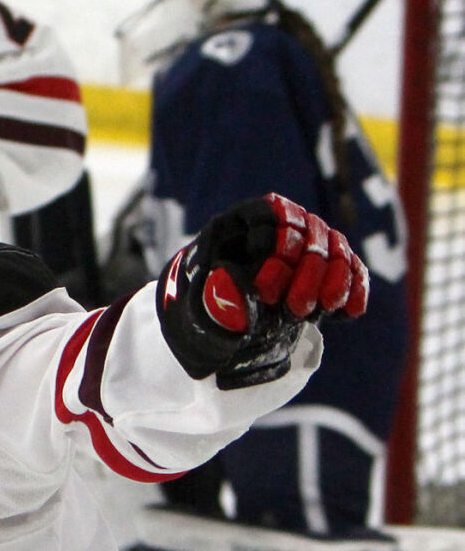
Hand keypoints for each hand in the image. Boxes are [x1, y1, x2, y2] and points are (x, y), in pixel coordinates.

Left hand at [157, 192, 368, 388]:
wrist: (214, 337)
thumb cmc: (199, 323)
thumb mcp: (198, 319)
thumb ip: (213, 307)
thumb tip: (229, 283)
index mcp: (231, 227)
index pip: (269, 213)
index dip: (276, 246)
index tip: (267, 292)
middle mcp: (268, 229)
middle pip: (306, 228)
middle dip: (308, 270)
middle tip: (296, 310)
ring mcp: (298, 247)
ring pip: (333, 245)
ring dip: (334, 279)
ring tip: (315, 314)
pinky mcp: (319, 270)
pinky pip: (349, 266)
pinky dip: (353, 287)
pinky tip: (348, 314)